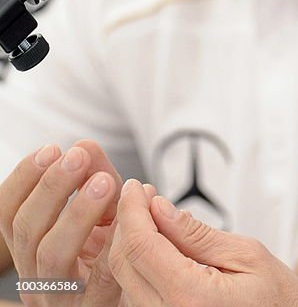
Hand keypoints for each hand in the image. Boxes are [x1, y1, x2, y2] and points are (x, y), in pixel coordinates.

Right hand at [0, 141, 122, 305]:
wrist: (147, 287)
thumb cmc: (118, 244)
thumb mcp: (105, 206)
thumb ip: (95, 174)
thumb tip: (84, 145)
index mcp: (31, 249)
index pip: (7, 215)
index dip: (23, 179)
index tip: (51, 149)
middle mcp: (38, 276)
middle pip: (25, 232)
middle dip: (50, 188)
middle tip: (78, 157)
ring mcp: (62, 297)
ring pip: (52, 256)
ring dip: (76, 212)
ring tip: (104, 181)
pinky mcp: (95, 306)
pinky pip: (99, 274)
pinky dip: (111, 240)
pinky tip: (127, 216)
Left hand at [109, 179, 297, 306]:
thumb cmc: (279, 300)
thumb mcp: (247, 255)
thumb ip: (197, 234)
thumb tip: (159, 209)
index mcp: (190, 298)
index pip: (142, 246)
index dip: (133, 210)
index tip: (136, 187)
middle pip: (124, 264)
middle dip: (127, 223)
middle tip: (142, 195)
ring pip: (126, 281)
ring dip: (131, 243)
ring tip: (150, 215)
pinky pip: (138, 297)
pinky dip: (139, 266)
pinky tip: (155, 244)